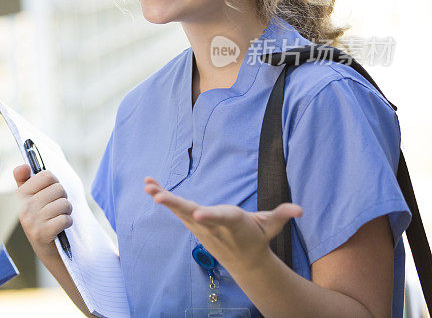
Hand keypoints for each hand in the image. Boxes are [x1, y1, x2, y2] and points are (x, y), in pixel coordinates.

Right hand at [14, 165, 72, 258]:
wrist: (45, 248)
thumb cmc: (40, 218)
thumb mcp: (29, 198)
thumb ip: (25, 179)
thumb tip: (24, 166)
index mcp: (19, 195)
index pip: (47, 175)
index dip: (54, 183)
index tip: (50, 192)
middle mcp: (23, 207)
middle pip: (59, 188)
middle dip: (62, 198)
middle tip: (56, 207)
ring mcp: (32, 221)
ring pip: (64, 203)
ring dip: (66, 211)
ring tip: (59, 216)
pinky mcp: (42, 233)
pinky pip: (65, 219)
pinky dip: (68, 222)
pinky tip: (61, 226)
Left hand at [143, 177, 302, 273]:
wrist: (243, 261)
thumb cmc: (257, 237)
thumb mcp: (270, 226)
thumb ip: (281, 215)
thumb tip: (299, 209)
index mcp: (232, 223)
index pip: (219, 218)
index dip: (209, 215)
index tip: (195, 213)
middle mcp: (211, 225)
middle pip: (191, 213)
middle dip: (174, 204)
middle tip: (157, 197)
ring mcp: (199, 225)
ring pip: (178, 210)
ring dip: (162, 197)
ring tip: (147, 186)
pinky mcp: (192, 221)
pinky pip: (175, 207)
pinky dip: (162, 196)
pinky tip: (149, 186)